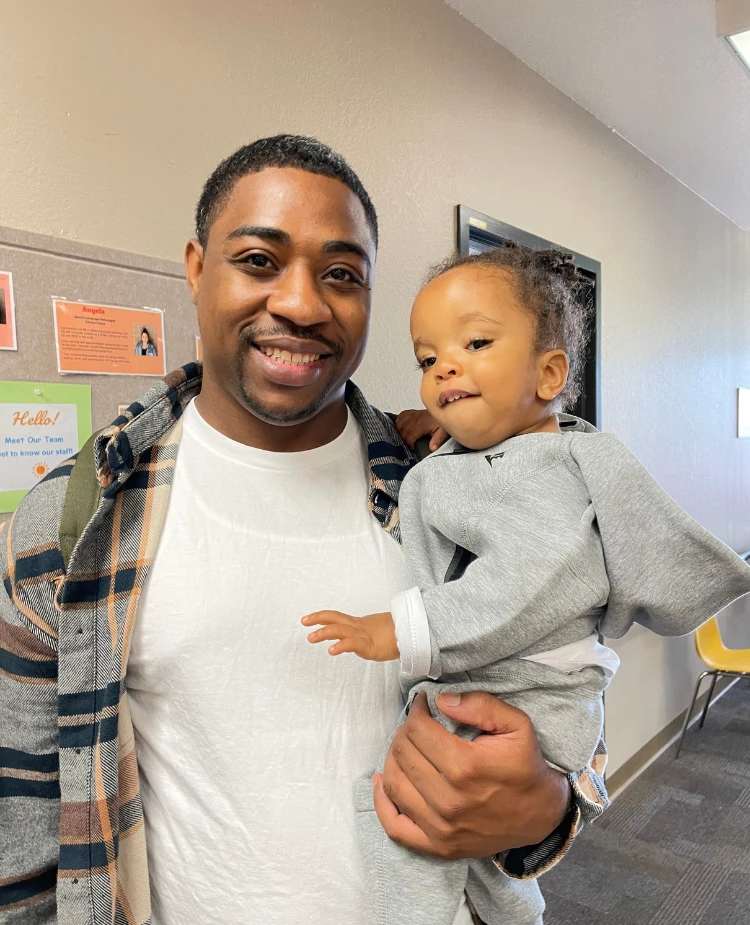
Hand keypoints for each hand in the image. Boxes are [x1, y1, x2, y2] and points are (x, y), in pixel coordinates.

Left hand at [302, 610, 399, 661]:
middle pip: (335, 618)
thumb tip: (351, 641)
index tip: (307, 618)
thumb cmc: (395, 635)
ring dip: (324, 633)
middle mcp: (358, 627)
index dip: (321, 616)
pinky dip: (341, 646)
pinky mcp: (370, 646)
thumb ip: (360, 636)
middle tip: (303, 622)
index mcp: (358, 624)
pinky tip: (332, 650)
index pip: (336, 616)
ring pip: (340, 630)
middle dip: (318, 619)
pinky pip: (353, 644)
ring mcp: (364, 636)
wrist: (412, 634)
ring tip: (311, 637)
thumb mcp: (373, 633)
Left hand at [373, 692, 570, 859]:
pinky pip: (395, 827)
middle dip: (404, 731)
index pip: (418, 730)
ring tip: (404, 746)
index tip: (423, 704)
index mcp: (466, 767)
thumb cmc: (526, 766)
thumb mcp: (516, 724)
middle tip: (416, 724)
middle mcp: (449, 799)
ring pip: (394, 783)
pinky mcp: (438, 847)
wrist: (541, 815)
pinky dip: (382, 803)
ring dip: (392, 758)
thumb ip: (480, 705)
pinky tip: (382, 781)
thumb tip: (441, 701)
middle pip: (403, 754)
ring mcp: (441, 827)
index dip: (417, 710)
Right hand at [395, 409, 449, 452]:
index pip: (410, 433)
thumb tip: (433, 448)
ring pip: (400, 422)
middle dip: (402, 438)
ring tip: (402, 438)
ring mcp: (414, 413)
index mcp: (424, 423)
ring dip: (399, 430)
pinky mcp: (413, 411)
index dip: (408, 442)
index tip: (411, 448)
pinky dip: (399, 422)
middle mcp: (417, 417)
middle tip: (406, 445)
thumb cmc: (443, 424)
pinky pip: (402, 415)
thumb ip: (438, 440)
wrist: (445, 411)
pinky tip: (400, 427)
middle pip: (403, 428)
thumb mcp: (444, 432)